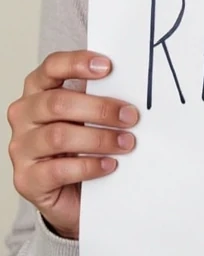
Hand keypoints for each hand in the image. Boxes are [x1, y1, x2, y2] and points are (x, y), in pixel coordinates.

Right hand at [6, 50, 138, 239]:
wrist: (70, 192)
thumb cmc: (79, 145)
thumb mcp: (87, 116)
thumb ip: (99, 97)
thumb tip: (131, 89)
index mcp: (38, 90)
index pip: (51, 67)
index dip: (77, 63)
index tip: (107, 66)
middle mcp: (24, 115)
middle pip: (57, 103)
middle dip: (99, 109)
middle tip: (130, 116)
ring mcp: (21, 147)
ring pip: (58, 136)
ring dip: (99, 139)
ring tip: (125, 143)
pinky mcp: (27, 179)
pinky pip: (59, 170)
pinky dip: (89, 166)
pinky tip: (109, 165)